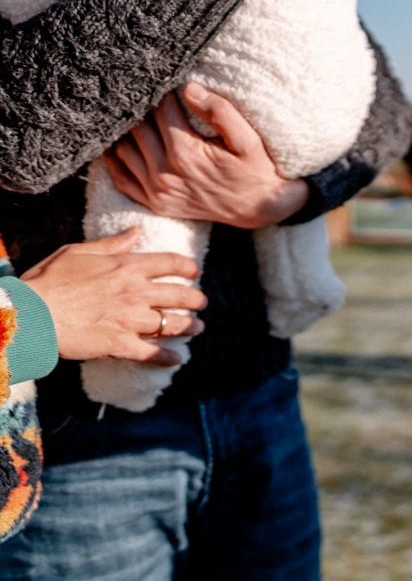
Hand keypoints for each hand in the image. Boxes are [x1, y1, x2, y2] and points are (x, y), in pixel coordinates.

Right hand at [21, 228, 207, 366]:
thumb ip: (112, 243)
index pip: (170, 263)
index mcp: (126, 266)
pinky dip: (167, 357)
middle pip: (180, 294)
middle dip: (197, 299)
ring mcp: (130, 319)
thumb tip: (136, 231)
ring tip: (197, 328)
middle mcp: (135, 291)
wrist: (30, 313)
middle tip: (201, 303)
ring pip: (173, 323)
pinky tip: (176, 359)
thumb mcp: (78, 252)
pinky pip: (152, 352)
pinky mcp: (120, 343)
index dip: (188, 267)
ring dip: (190, 327)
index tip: (195, 272)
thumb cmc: (49, 280)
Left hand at [104, 86, 309, 229]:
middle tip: (150, 95)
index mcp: (186, 154)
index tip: (167, 82)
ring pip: (123, 150)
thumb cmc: (256, 170)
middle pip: (138, 128)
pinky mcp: (156, 203)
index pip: (161, 110)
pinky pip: (122, 179)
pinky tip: (121, 144)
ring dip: (126, 131)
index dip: (164, 93)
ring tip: (138, 116)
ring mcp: (158, 192)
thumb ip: (221, 112)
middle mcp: (165, 174)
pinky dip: (115, 161)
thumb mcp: (248, 139)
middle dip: (143, 109)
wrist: (260, 207)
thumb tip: (189, 89)